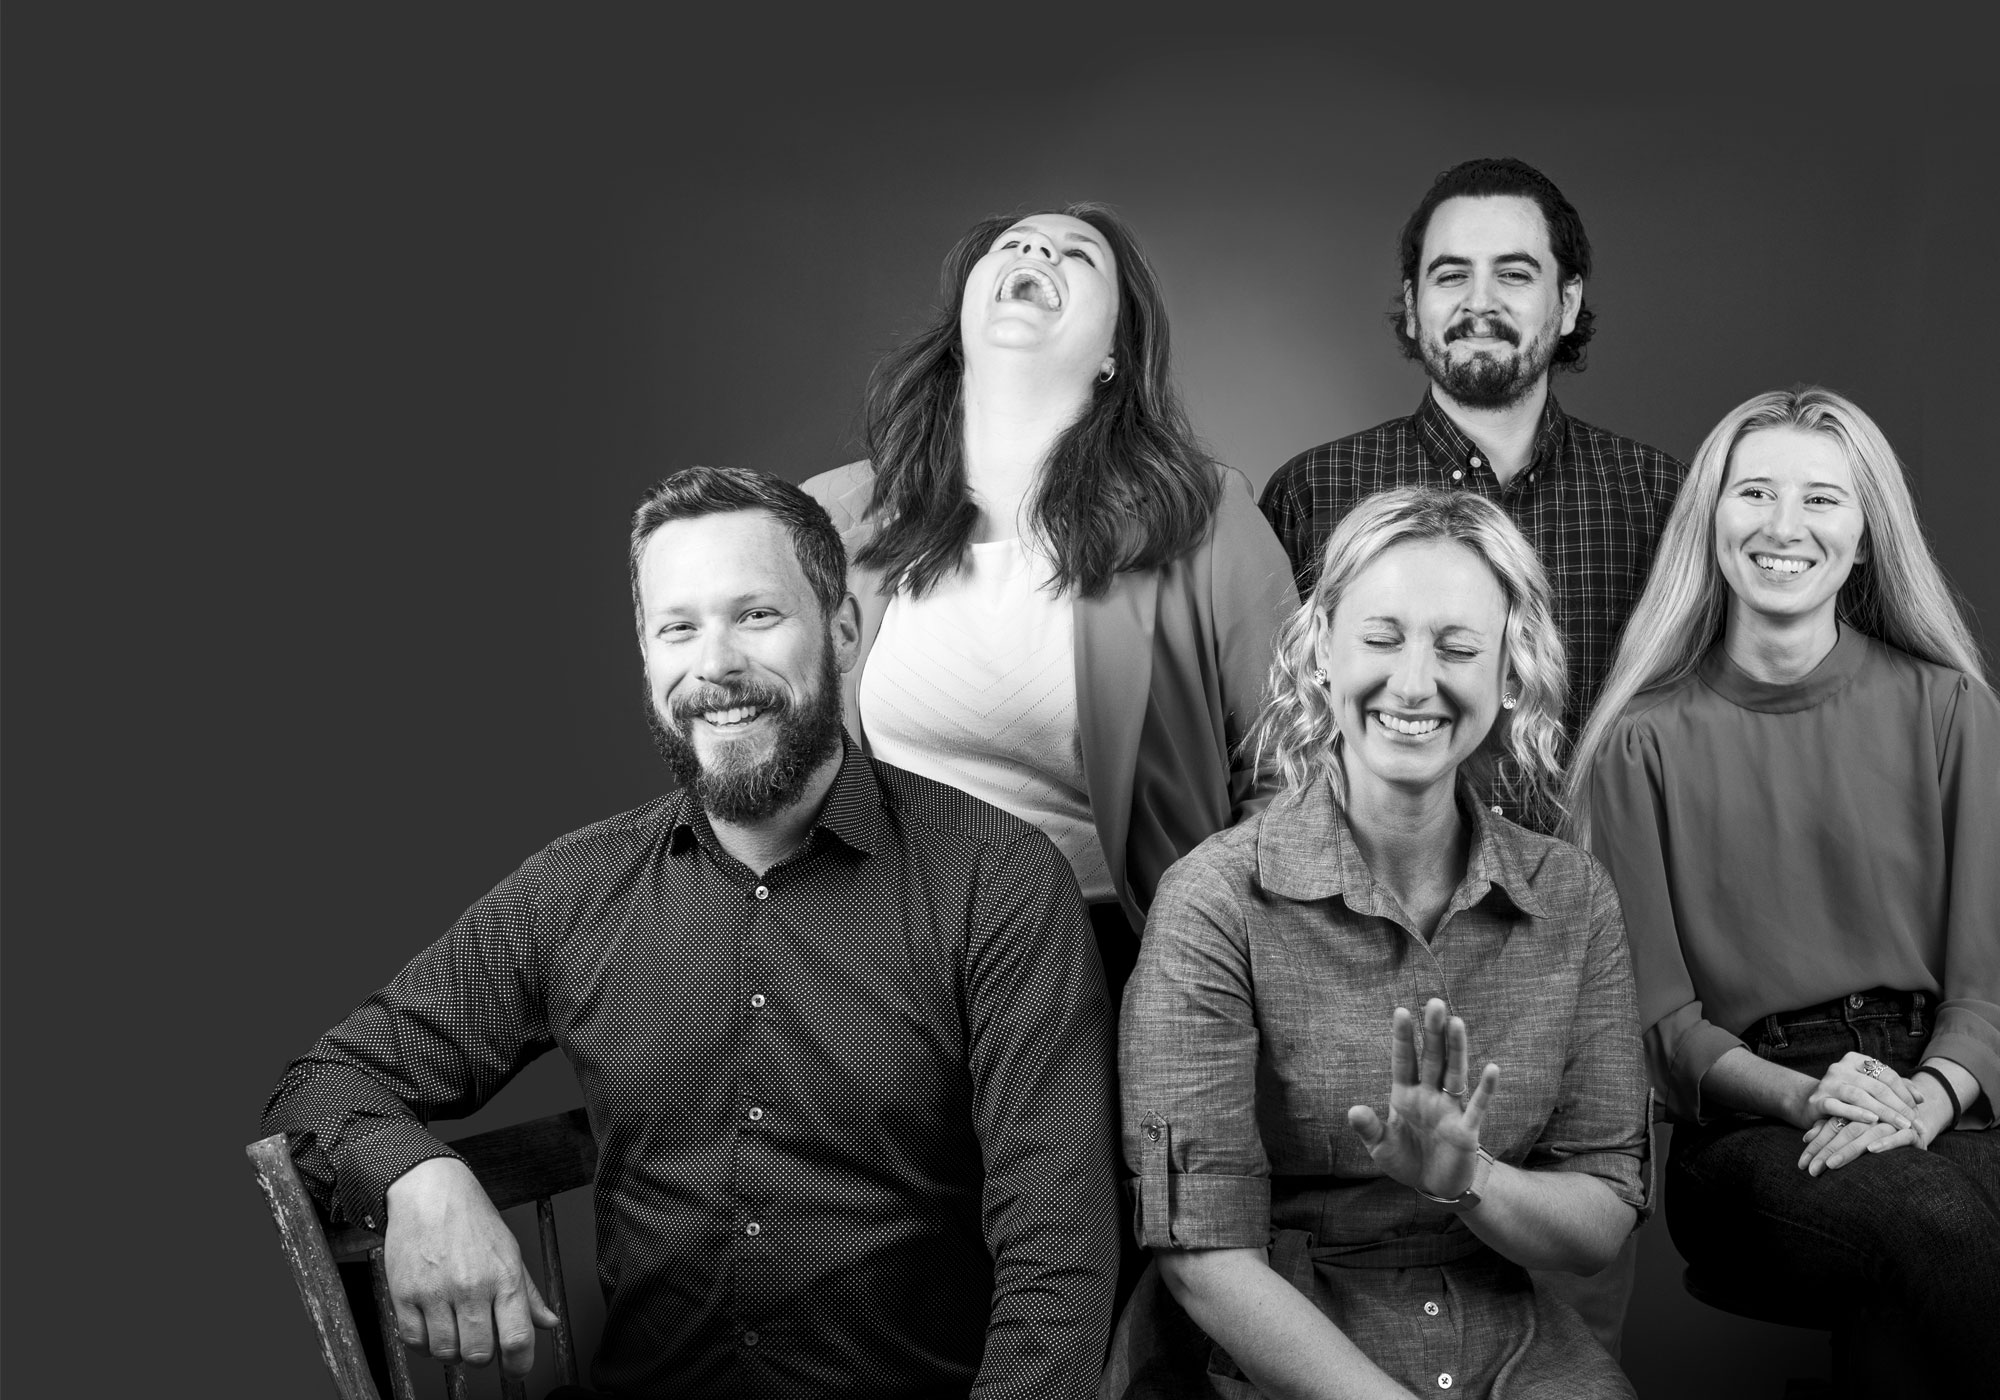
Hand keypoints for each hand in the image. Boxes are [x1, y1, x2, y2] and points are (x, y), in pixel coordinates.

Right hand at [384, 1156, 558, 1375]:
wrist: (430, 1191)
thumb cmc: (472, 1220)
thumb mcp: (510, 1251)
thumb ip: (529, 1294)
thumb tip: (549, 1323)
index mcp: (504, 1277)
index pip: (517, 1339)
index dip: (519, 1364)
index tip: (516, 1369)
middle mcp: (471, 1286)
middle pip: (479, 1354)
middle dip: (482, 1355)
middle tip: (479, 1339)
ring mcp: (436, 1292)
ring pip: (446, 1352)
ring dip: (452, 1350)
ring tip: (454, 1327)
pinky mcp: (404, 1294)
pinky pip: (415, 1342)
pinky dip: (424, 1343)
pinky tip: (432, 1325)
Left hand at [1347, 999, 1498, 1200]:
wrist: (1435, 1187)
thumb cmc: (1407, 1160)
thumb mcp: (1381, 1146)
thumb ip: (1369, 1128)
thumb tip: (1353, 1110)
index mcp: (1406, 1095)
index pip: (1404, 1061)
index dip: (1403, 1038)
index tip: (1401, 1011)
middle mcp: (1429, 1096)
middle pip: (1432, 1058)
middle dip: (1432, 1032)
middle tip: (1435, 1002)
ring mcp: (1450, 1110)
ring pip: (1454, 1073)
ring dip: (1456, 1050)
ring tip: (1456, 1022)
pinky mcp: (1467, 1130)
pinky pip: (1477, 1107)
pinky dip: (1485, 1090)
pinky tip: (1492, 1069)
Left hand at [1798, 1114, 1922, 1174]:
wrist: (1916, 1123)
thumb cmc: (1878, 1132)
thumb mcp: (1852, 1129)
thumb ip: (1829, 1129)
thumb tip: (1805, 1137)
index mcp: (1857, 1112)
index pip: (1833, 1127)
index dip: (1817, 1144)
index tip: (1803, 1163)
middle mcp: (1874, 1115)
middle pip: (1846, 1130)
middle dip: (1827, 1151)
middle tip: (1813, 1169)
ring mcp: (1894, 1122)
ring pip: (1868, 1133)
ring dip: (1849, 1150)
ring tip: (1832, 1164)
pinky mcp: (1913, 1132)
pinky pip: (1900, 1136)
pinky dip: (1886, 1142)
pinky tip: (1872, 1150)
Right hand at [1803, 1052, 1924, 1132]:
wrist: (1811, 1104)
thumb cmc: (1849, 1097)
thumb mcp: (1871, 1089)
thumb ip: (1896, 1089)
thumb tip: (1921, 1098)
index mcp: (1855, 1060)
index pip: (1887, 1075)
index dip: (1905, 1094)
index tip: (1918, 1113)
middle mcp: (1840, 1068)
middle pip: (1876, 1087)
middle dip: (1899, 1107)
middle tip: (1915, 1124)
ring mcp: (1827, 1083)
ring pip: (1859, 1096)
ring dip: (1883, 1112)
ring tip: (1901, 1126)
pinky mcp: (1817, 1100)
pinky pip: (1838, 1106)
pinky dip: (1856, 1113)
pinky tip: (1872, 1121)